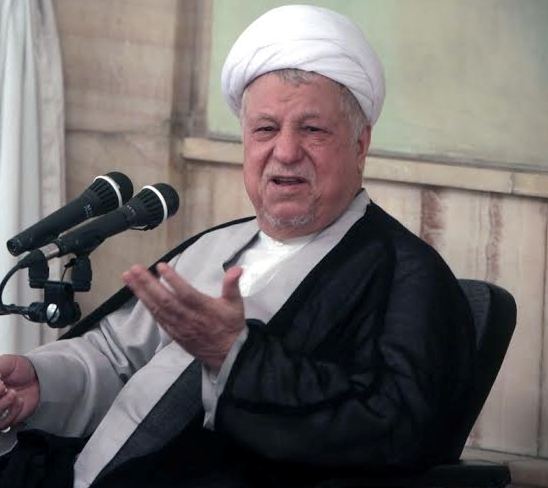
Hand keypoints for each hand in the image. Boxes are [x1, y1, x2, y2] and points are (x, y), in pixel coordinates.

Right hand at [0, 355, 39, 430]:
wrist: (38, 377)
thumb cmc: (19, 369)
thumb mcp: (6, 362)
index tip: (1, 384)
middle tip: (4, 387)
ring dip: (2, 404)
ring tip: (12, 393)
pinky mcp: (6, 420)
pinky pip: (4, 424)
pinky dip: (13, 411)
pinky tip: (19, 400)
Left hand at [122, 263, 244, 371]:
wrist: (227, 354)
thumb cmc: (230, 326)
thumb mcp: (236, 304)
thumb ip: (232, 285)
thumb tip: (237, 268)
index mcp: (204, 309)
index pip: (186, 293)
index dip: (173, 280)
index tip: (161, 266)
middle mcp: (188, 318)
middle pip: (165, 300)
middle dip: (148, 284)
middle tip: (134, 269)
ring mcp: (179, 327)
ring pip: (157, 308)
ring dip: (141, 292)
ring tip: (128, 277)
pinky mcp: (173, 333)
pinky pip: (157, 318)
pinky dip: (147, 305)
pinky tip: (137, 294)